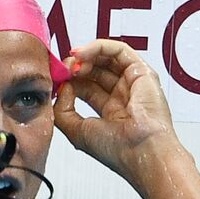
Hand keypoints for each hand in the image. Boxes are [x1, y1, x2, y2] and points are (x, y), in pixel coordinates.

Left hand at [54, 39, 183, 182]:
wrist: (143, 152)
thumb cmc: (119, 150)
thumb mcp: (77, 132)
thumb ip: (62, 111)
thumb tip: (62, 88)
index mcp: (111, 114)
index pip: (86, 88)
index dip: (69, 80)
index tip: (56, 80)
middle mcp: (123, 97)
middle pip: (95, 71)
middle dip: (75, 67)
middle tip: (62, 69)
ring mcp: (133, 84)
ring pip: (106, 57)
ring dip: (85, 55)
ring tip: (72, 61)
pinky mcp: (142, 72)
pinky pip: (119, 50)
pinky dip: (98, 46)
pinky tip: (82, 54)